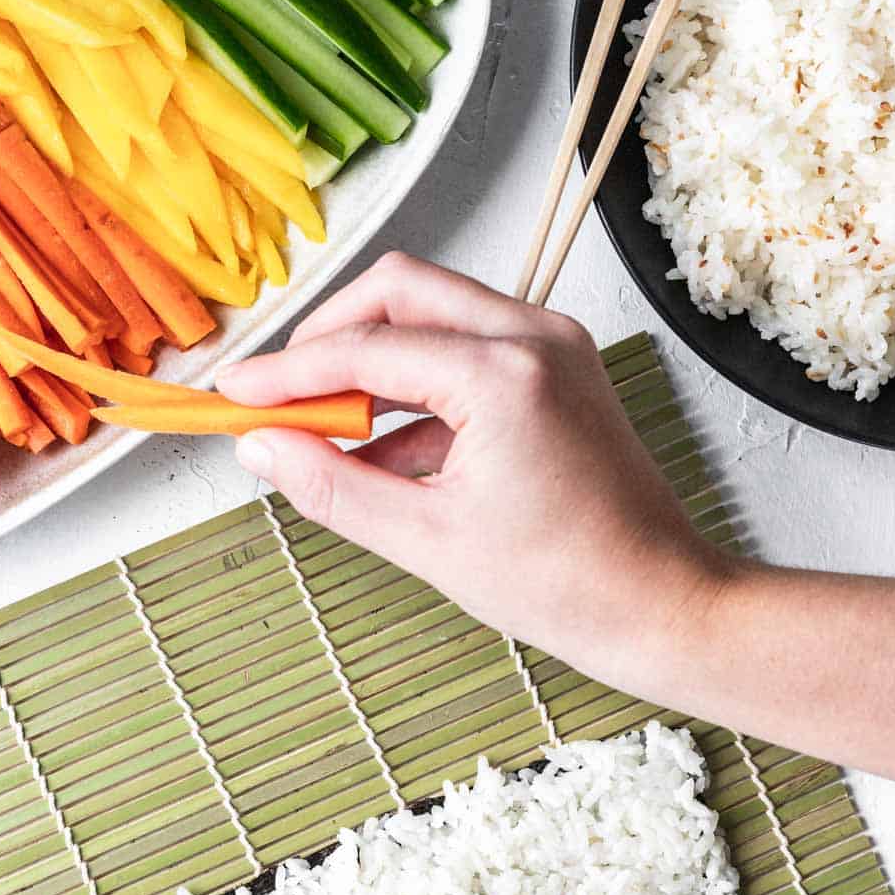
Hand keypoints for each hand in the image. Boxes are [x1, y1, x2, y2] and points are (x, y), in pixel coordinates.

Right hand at [217, 253, 728, 693]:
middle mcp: (533, 336)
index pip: (364, 347)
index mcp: (501, 374)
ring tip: (325, 431)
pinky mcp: (560, 369)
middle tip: (281, 395)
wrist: (660, 604)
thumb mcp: (427, 541)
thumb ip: (332, 486)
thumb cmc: (566, 584)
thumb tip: (263, 450)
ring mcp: (553, 346)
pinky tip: (384, 457)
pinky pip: (468, 350)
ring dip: (373, 360)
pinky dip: (417, 389)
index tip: (234, 394)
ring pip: (434, 312)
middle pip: (398, 291)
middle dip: (329, 337)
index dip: (286, 372)